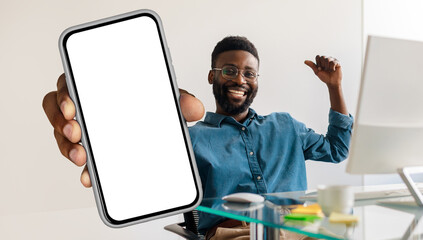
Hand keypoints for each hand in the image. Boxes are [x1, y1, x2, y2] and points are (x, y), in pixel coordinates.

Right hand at [42, 73, 204, 187]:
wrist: (155, 134)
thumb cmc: (151, 109)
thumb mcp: (165, 102)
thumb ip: (180, 102)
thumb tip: (195, 108)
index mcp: (99, 85)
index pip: (72, 82)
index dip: (66, 93)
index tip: (73, 106)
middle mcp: (87, 105)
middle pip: (58, 108)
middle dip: (62, 121)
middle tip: (77, 132)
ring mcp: (84, 128)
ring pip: (63, 134)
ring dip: (67, 146)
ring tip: (82, 156)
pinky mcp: (89, 149)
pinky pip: (77, 157)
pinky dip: (83, 168)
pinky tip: (89, 176)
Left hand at [304, 55, 341, 87]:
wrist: (332, 82)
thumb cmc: (324, 77)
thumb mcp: (317, 71)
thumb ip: (312, 65)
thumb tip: (305, 61)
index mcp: (321, 60)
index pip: (318, 56)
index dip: (318, 63)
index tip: (320, 68)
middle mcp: (327, 59)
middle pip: (322, 57)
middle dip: (323, 65)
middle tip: (325, 69)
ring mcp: (332, 60)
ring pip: (328, 59)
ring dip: (327, 67)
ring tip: (329, 70)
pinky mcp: (337, 62)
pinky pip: (333, 62)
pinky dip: (332, 68)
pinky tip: (333, 70)